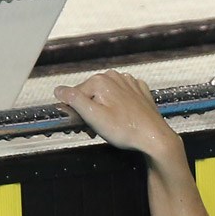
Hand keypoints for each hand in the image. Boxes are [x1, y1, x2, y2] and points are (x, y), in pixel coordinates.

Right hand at [54, 71, 176, 157]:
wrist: (155, 138)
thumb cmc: (126, 130)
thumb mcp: (93, 117)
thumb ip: (73, 100)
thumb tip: (59, 90)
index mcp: (100, 81)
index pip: (75, 95)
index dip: (76, 113)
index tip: (82, 127)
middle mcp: (114, 76)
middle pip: (90, 94)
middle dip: (90, 112)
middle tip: (96, 130)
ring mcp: (129, 83)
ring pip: (106, 95)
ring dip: (103, 110)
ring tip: (110, 127)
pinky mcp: (140, 92)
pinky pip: (122, 96)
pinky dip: (119, 106)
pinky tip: (123, 119)